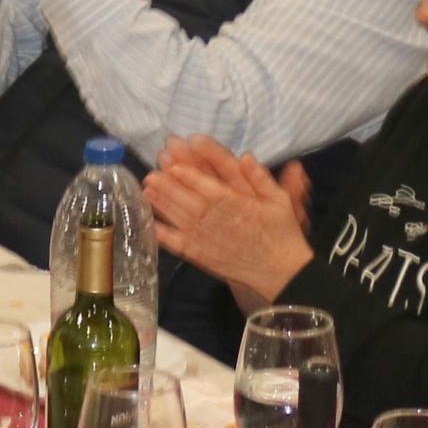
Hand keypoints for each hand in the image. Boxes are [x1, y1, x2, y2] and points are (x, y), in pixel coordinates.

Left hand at [144, 138, 316, 303]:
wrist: (279, 271)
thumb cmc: (280, 232)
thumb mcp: (278, 200)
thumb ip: (260, 178)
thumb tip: (245, 156)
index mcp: (236, 203)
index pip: (208, 184)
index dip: (189, 172)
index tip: (173, 162)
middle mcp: (217, 219)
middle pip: (188, 198)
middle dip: (168, 185)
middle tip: (152, 173)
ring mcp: (206, 238)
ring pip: (180, 217)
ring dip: (162, 203)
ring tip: (147, 190)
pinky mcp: (200, 255)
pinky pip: (178, 244)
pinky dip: (163, 234)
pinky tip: (150, 223)